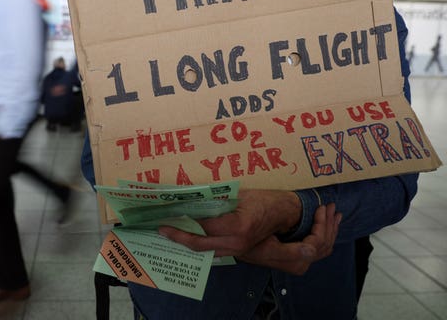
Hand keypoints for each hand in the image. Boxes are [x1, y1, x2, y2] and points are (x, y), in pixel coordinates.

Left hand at [159, 189, 302, 254]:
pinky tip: (187, 236)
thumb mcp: (240, 194)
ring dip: (185, 242)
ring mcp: (238, 251)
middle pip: (199, 243)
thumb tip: (191, 198)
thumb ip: (216, 199)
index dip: (182, 220)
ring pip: (204, 249)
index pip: (201, 225)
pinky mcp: (238, 252)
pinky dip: (199, 243)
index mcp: (237, 226)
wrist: (286, 214)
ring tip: (169, 232)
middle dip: (177, 236)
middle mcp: (236, 243)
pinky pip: (213, 250)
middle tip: (160, 228)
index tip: (167, 214)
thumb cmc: (265, 200)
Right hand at [237, 204, 340, 274]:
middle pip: (325, 244)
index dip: (322, 225)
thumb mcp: (266, 246)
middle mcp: (299, 264)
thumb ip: (291, 252)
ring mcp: (298, 260)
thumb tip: (312, 251)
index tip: (321, 207)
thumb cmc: (248, 241)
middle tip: (331, 206)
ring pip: (324, 245)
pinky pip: (318, 245)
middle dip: (330, 224)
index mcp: (295, 262)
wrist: (235, 243)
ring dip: (329, 227)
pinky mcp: (295, 255)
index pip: (318, 243)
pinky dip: (324, 232)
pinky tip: (325, 222)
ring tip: (333, 212)